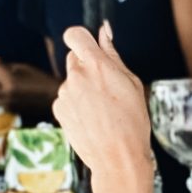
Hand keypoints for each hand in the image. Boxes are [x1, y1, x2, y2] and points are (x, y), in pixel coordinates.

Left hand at [0, 54, 57, 117]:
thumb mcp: (25, 68)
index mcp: (10, 82)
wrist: (54, 99)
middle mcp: (5, 94)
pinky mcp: (10, 110)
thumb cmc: (41, 80)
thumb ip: (7, 65)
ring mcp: (6, 104)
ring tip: (5, 85)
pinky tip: (10, 93)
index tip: (5, 66)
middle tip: (0, 76)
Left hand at [52, 22, 154, 192]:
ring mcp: (65, 93)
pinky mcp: (58, 109)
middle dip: (87, 67)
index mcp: (97, 65)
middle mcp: (76, 76)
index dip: (81, 38)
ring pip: (72, 81)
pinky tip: (93, 120)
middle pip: (74, 58)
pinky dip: (77, 106)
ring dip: (83, 89)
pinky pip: (67, 99)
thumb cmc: (132, 123)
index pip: (75, 34)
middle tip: (106, 88)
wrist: (118, 158)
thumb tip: (103, 34)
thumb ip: (113, 56)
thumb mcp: (132, 85)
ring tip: (102, 111)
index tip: (89, 47)